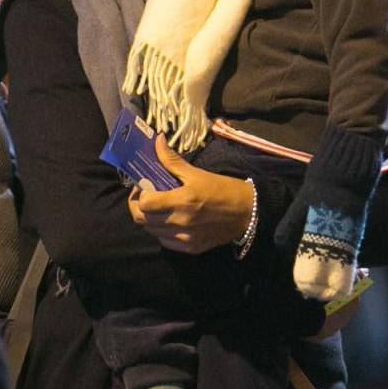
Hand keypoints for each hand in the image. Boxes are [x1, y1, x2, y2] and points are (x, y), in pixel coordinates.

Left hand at [126, 137, 253, 253]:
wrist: (248, 213)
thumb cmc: (222, 189)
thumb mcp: (197, 173)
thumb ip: (172, 160)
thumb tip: (157, 139)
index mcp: (182, 200)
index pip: (144, 204)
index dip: (138, 195)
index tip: (143, 187)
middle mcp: (181, 222)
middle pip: (142, 220)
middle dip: (138, 207)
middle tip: (146, 198)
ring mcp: (185, 239)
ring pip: (152, 232)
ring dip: (150, 220)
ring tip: (159, 209)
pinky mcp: (191, 249)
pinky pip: (165, 242)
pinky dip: (162, 232)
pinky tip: (171, 221)